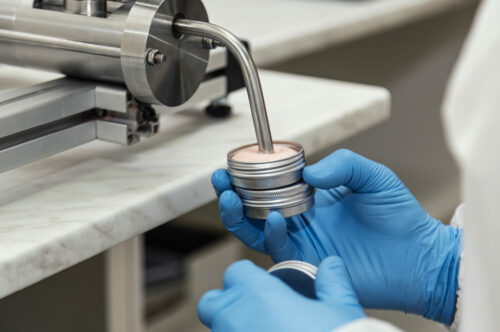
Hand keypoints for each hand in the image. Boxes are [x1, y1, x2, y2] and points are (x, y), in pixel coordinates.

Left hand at [198, 257, 364, 331]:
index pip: (236, 272)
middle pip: (211, 303)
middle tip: (251, 313)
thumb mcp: (341, 309)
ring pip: (218, 331)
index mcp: (258, 294)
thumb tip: (332, 265)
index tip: (262, 286)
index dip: (248, 276)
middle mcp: (236, 319)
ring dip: (233, 330)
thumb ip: (333, 282)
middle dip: (226, 305)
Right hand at [212, 149, 461, 323]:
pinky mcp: (308, 262)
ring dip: (239, 216)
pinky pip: (279, 250)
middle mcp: (302, 219)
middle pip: (255, 208)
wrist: (417, 256)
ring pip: (257, 231)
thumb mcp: (373, 176)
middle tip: (221, 179)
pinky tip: (273, 218)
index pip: (274, 184)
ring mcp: (303, 241)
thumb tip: (308, 170)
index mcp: (313, 197)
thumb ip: (343, 164)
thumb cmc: (398, 217)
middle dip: (233, 194)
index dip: (253, 175)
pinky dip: (270, 235)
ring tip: (230, 197)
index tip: (239, 161)